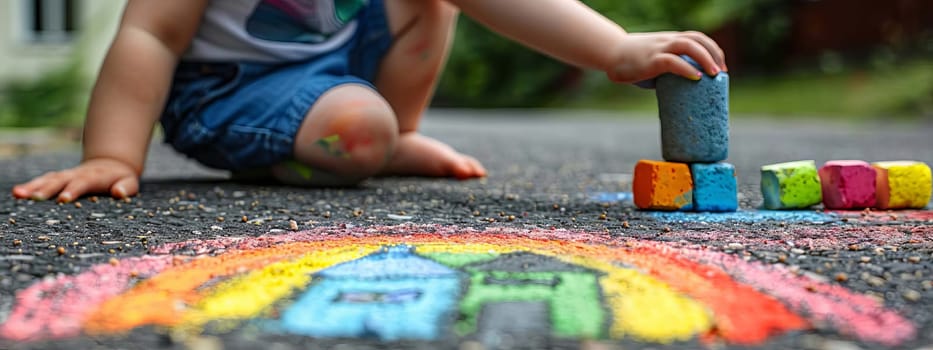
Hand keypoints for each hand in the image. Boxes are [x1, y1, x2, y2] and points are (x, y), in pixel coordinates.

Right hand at [11, 158, 138, 202]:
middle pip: (60, 181)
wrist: (111, 164)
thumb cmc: (121, 178)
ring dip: (33, 186)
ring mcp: (66, 175)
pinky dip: (31, 185)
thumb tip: (119, 193)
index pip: (82, 183)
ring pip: (48, 179)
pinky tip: (18, 193)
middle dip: (46, 189)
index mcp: (94, 176)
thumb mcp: (130, 182)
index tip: (62, 199)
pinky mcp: (58, 178)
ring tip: (18, 194)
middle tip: (33, 198)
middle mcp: (76, 174)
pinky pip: (43, 180)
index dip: (73, 190)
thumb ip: (126, 187)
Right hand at [607, 31, 727, 83]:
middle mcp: (668, 41)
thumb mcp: (654, 61)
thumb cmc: (632, 61)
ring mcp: (660, 49)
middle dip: (714, 54)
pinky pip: (673, 61)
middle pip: (698, 40)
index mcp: (670, 40)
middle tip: (722, 72)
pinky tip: (696, 77)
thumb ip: (668, 70)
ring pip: (689, 46)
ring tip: (715, 74)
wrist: (611, 54)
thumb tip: (681, 91)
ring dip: (706, 58)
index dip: (712, 49)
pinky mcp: (652, 60)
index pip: (697, 38)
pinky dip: (687, 68)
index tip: (721, 64)